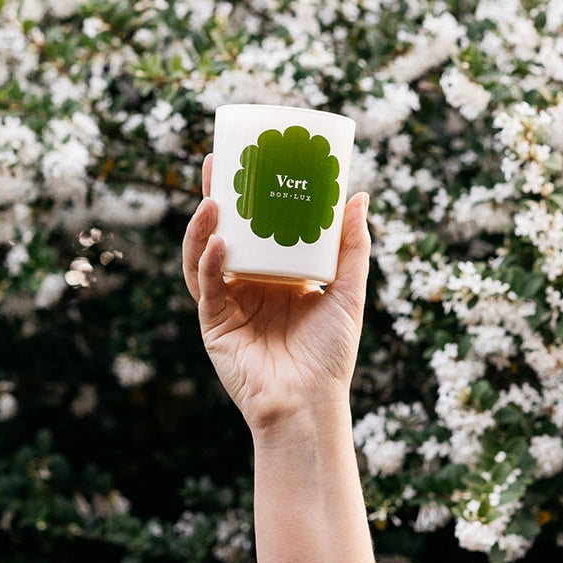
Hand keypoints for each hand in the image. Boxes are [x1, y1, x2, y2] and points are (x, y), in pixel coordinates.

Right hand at [182, 154, 371, 431]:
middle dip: (217, 196)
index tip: (252, 158)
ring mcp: (228, 302)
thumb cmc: (331, 355)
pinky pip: (207, 285)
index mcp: (278, 275)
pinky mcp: (214, 323)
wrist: (309, 404)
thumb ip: (352, 248)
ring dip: (204, 226)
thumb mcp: (348, 294)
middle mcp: (249, 284)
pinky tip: (218, 242)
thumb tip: (358, 195)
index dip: (251, 194)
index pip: (259, 226)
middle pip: (226, 231)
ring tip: (213, 200)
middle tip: (217, 162)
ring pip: (204, 254)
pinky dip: (208, 262)